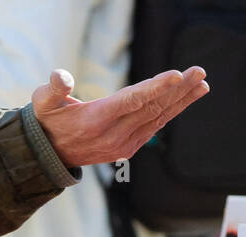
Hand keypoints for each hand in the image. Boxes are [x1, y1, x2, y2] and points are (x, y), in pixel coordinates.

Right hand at [31, 67, 208, 168]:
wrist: (51, 155)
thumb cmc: (48, 121)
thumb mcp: (43, 103)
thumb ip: (53, 88)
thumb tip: (61, 76)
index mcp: (96, 120)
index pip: (132, 100)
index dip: (156, 87)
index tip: (176, 75)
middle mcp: (115, 134)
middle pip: (153, 107)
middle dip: (178, 89)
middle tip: (199, 72)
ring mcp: (126, 143)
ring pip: (159, 117)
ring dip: (182, 100)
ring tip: (202, 84)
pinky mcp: (131, 146)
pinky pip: (156, 125)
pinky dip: (173, 110)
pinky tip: (187, 98)